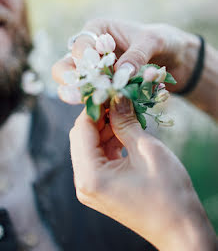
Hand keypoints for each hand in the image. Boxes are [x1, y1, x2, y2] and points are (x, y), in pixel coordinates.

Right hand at [52, 19, 199, 94]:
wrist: (176, 58)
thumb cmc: (163, 40)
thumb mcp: (153, 41)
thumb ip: (137, 55)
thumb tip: (121, 74)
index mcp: (97, 30)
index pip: (80, 46)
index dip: (85, 61)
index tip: (97, 73)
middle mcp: (91, 51)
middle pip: (65, 68)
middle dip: (71, 81)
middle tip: (80, 95)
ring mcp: (96, 72)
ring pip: (76, 86)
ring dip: (83, 96)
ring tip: (95, 104)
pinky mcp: (106, 89)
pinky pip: (96, 98)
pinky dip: (101, 105)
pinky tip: (108, 111)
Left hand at [70, 97, 216, 250]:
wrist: (180, 229)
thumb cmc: (169, 192)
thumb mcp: (147, 150)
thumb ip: (126, 121)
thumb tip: (118, 96)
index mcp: (90, 176)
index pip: (82, 129)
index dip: (95, 106)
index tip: (109, 90)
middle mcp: (84, 183)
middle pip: (82, 137)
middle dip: (100, 116)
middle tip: (120, 100)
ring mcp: (91, 187)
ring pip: (90, 146)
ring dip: (106, 128)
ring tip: (126, 115)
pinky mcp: (101, 188)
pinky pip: (99, 157)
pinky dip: (110, 141)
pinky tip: (125, 131)